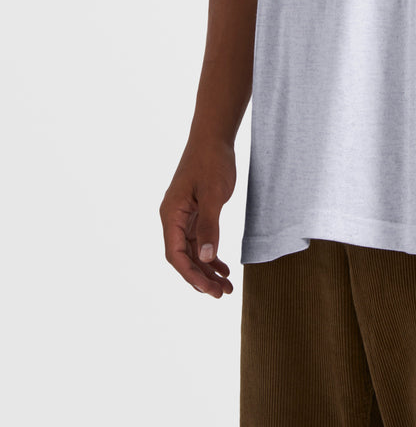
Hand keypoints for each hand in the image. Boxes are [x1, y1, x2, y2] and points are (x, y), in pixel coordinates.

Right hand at [159, 138, 236, 297]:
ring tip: (226, 287)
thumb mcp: (213, 195)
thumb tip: (206, 258)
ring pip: (192, 252)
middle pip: (183, 257)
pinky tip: (223, 268)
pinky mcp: (195, 213)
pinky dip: (210, 255)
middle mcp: (173, 219)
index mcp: (171, 215)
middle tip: (222, 294)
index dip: (191, 275)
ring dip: (207, 270)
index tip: (210, 290)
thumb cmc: (211, 162)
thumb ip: (210, 227)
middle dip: (201, 278)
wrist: (213, 138)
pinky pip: (200, 241)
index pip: (175, 254)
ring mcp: (184, 217)